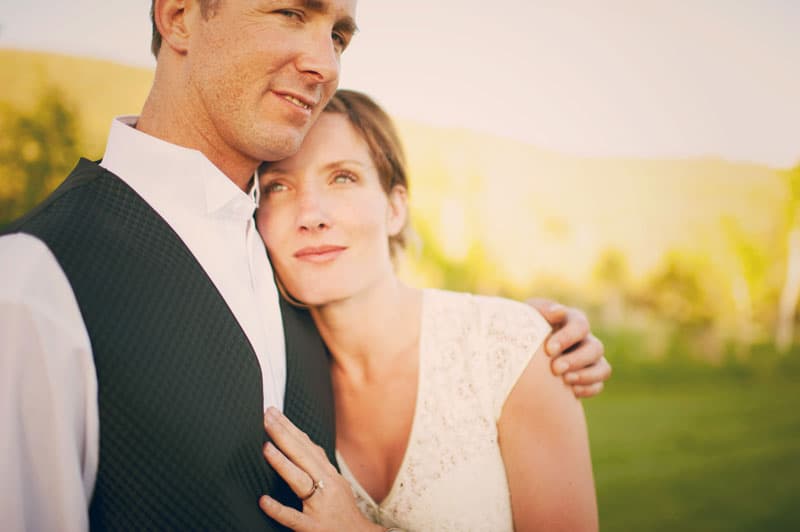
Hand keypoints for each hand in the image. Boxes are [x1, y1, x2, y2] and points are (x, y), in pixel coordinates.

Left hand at [259, 407, 381, 531]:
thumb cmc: (343, 512)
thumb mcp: (336, 484)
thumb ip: (318, 466)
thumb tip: (300, 443)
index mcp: (329, 474)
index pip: (308, 446)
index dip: (290, 428)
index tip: (274, 413)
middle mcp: (327, 486)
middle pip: (303, 456)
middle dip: (284, 435)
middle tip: (266, 417)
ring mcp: (320, 506)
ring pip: (300, 481)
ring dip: (283, 463)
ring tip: (266, 447)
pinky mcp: (313, 527)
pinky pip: (294, 518)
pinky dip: (279, 509)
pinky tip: (264, 500)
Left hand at [526, 299, 610, 397]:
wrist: (518, 354)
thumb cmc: (523, 330)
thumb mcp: (528, 316)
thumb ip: (542, 310)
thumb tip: (559, 312)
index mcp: (572, 320)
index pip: (580, 325)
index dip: (568, 338)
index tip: (549, 349)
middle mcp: (585, 339)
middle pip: (595, 348)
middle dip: (576, 360)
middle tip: (555, 369)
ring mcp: (590, 360)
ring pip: (603, 368)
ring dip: (586, 376)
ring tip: (565, 381)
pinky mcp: (589, 378)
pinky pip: (598, 385)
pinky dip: (587, 389)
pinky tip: (570, 391)